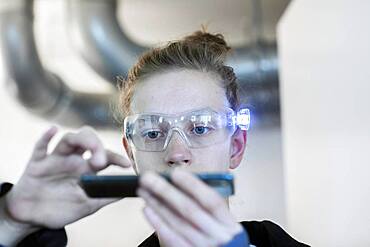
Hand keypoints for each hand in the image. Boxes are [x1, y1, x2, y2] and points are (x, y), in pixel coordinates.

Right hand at [5, 126, 131, 228]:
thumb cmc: (62, 209)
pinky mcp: (37, 163)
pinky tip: (53, 130)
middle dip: (97, 145)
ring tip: (90, 147)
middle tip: (100, 161)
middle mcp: (74, 160)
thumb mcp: (88, 206)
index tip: (126, 165)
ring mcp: (56, 159)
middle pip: (88, 139)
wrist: (33, 219)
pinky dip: (46, 137)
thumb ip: (106, 197)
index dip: (116, 158)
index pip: (105, 156)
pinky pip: (40, 146)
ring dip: (81, 140)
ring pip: (69, 139)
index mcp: (87, 169)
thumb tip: (128, 190)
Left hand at [137, 169, 248, 246]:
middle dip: (166, 191)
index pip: (212, 201)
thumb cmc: (217, 234)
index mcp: (228, 224)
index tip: (175, 173)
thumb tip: (179, 182)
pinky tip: (148, 209)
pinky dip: (157, 222)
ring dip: (157, 204)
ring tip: (144, 190)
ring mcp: (202, 246)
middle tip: (149, 178)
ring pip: (176, 222)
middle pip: (189, 210)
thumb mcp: (221, 221)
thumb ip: (206, 204)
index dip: (194, 186)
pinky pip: (170, 237)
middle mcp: (217, 236)